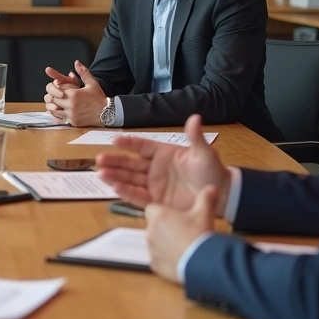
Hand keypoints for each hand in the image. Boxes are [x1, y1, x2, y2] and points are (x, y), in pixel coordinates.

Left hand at [43, 61, 105, 126]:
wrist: (107, 112)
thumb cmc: (99, 97)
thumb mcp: (92, 83)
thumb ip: (83, 72)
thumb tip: (76, 62)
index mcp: (73, 94)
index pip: (55, 90)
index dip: (53, 89)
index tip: (56, 89)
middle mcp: (71, 105)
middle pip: (53, 100)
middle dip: (53, 97)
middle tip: (56, 96)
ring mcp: (71, 114)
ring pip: (54, 110)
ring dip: (54, 107)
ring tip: (58, 104)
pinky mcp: (73, 122)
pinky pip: (60, 119)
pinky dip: (58, 115)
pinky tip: (62, 111)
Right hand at [96, 114, 230, 215]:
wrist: (220, 195)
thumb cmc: (212, 171)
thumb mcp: (204, 153)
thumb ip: (195, 137)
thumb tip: (195, 117)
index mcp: (164, 154)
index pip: (142, 146)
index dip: (129, 143)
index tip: (114, 141)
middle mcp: (156, 168)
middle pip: (131, 163)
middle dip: (115, 161)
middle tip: (99, 159)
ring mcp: (155, 185)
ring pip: (130, 179)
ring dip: (115, 176)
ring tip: (100, 173)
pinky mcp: (157, 200)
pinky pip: (138, 196)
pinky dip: (126, 192)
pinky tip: (114, 187)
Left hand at [144, 185, 217, 283]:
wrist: (202, 263)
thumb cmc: (199, 235)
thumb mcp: (204, 213)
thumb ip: (206, 198)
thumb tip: (212, 187)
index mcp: (158, 216)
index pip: (152, 208)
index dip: (163, 212)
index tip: (175, 216)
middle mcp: (150, 232)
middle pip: (153, 226)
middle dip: (164, 228)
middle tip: (183, 231)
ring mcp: (151, 250)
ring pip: (155, 243)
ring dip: (165, 244)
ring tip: (183, 247)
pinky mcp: (154, 266)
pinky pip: (158, 260)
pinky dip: (166, 259)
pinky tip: (181, 259)